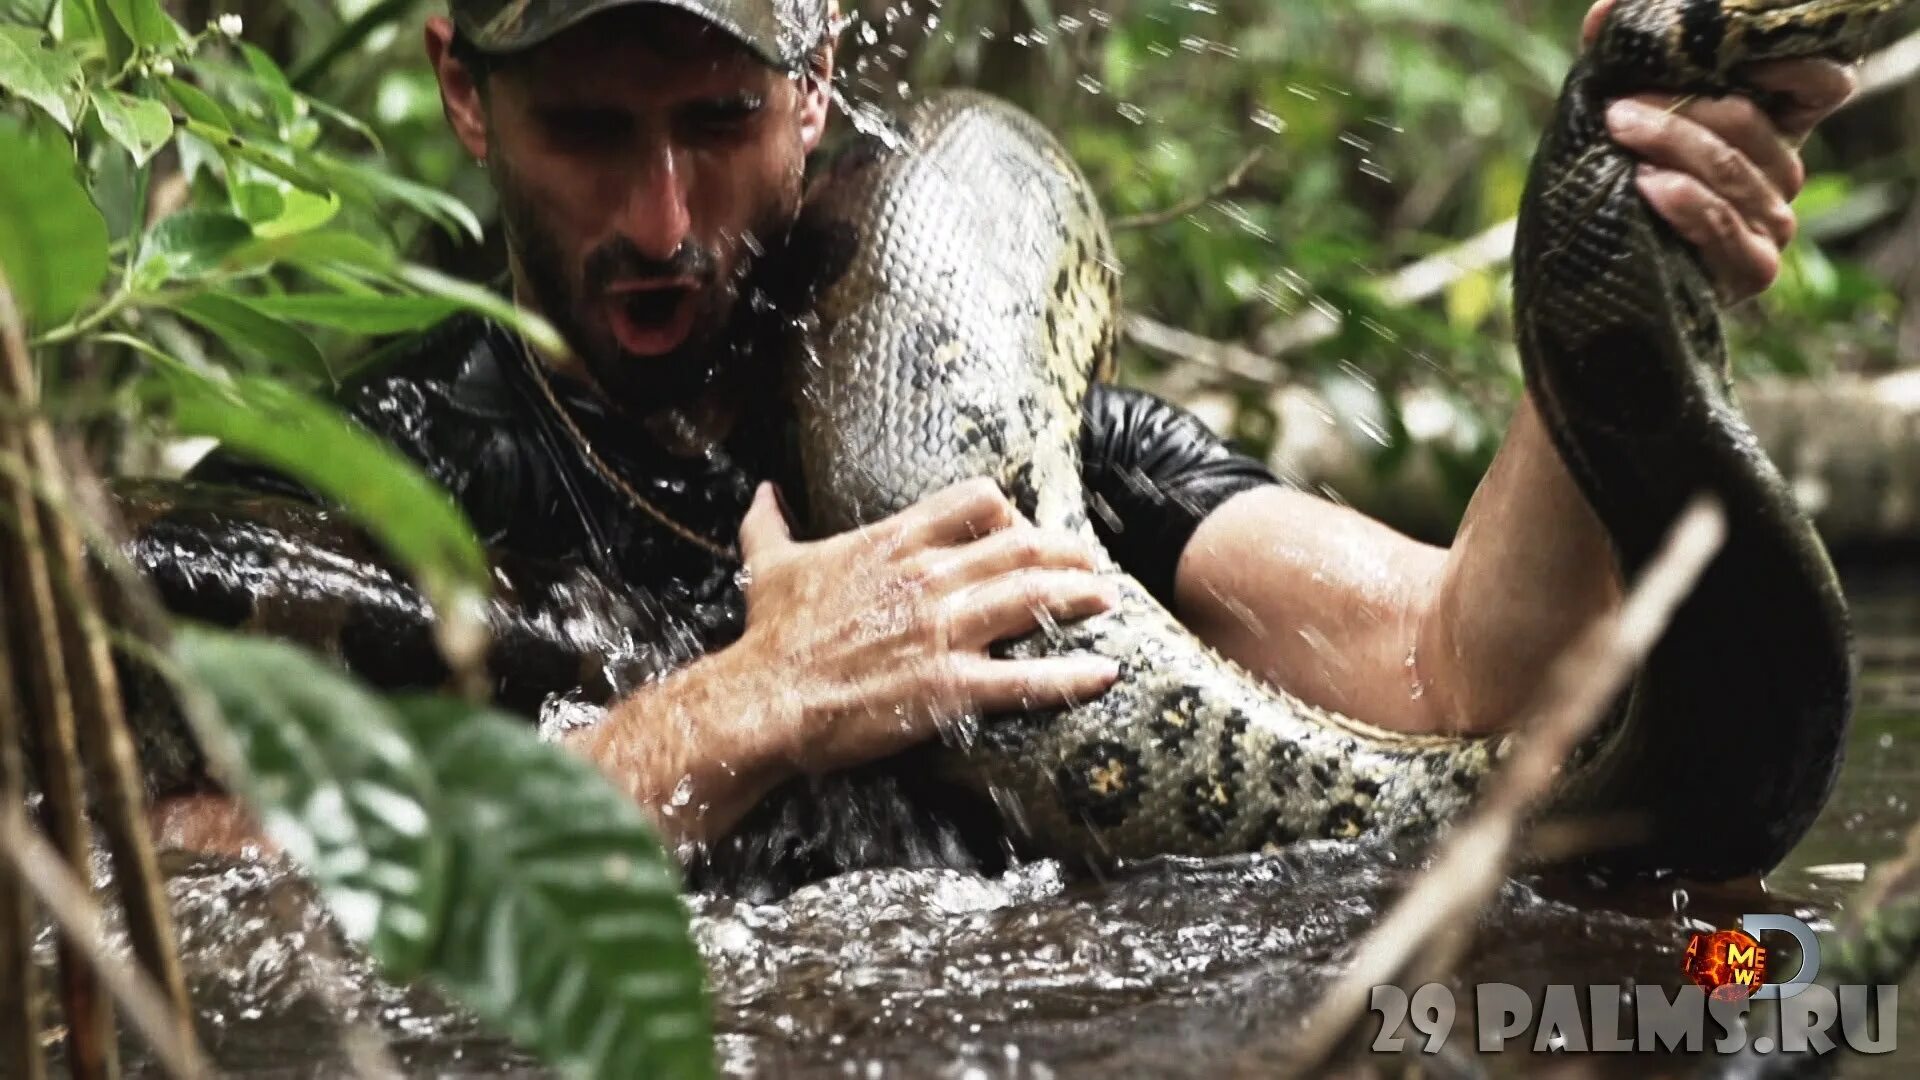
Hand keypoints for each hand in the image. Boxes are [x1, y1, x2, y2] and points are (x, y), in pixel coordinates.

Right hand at [734, 477, 1120, 773]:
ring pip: (1034, 597)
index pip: (978, 501)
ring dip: (1081, 596)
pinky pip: (1026, 678)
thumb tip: (764, 491)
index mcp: (896, 541)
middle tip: (1093, 562)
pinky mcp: (950, 685)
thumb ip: (770, 522)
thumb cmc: (771, 635)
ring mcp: (944, 629)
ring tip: (1109, 599)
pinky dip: (1072, 676)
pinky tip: (1104, 674)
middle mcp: (930, 576)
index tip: (1026, 530)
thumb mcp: (772, 564)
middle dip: (1068, 551)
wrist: (764, 697)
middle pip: (1023, 546)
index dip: (1013, 513)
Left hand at [1581, 0, 1857, 302]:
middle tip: (1621, 105)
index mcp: (1772, 129)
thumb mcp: (1628, 122)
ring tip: (1620, 132)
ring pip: (1731, 170)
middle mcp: (1784, 172)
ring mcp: (1774, 222)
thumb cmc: (1622, 188)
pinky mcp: (1754, 268)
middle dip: (1681, 109)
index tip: (1741, 53)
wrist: (1604, 280)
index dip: (1799, 65)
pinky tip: (1647, 184)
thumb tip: (1606, 9)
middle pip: (1751, 123)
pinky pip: (1722, 225)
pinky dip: (1684, 201)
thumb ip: (1627, 65)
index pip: (1825, 86)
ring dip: (1671, 145)